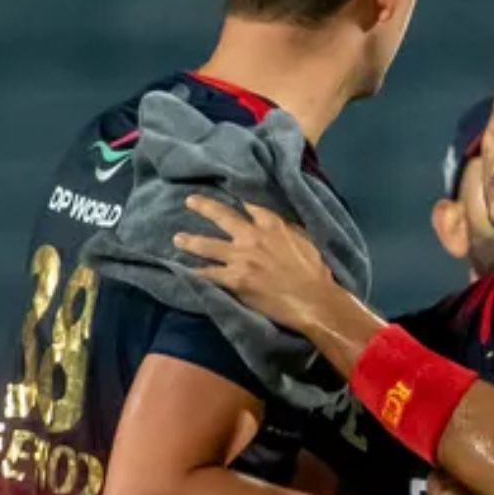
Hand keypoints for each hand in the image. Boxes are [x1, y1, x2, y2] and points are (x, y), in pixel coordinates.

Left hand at [173, 195, 367, 340]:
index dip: (237, 199)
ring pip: (207, 245)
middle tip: (190, 201)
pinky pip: (209, 274)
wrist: (314, 300)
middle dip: (203, 207)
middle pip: (221, 216)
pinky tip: (184, 271)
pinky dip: (196, 273)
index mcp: (272, 224)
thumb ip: (288, 230)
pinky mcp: (235, 279)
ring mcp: (241, 257)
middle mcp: (252, 236)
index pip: (249, 205)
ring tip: (178, 239)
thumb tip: (279, 225)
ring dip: (190, 241)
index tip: (228, 194)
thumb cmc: (316, 273)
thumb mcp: (305, 240)